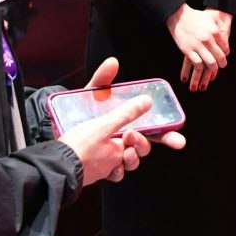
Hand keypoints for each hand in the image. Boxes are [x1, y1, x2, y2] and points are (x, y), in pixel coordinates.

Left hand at [64, 58, 185, 181]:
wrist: (57, 142)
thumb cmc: (76, 117)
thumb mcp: (90, 98)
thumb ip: (104, 81)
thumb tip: (114, 61)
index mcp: (124, 122)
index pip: (151, 128)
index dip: (167, 134)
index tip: (178, 139)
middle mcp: (122, 138)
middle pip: (146, 145)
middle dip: (145, 144)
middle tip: (131, 138)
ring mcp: (114, 155)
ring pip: (134, 160)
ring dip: (133, 157)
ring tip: (121, 151)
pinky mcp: (104, 169)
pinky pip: (119, 174)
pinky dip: (118, 171)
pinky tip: (111, 167)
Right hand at [167, 5, 230, 92]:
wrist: (179, 16)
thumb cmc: (196, 17)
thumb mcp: (211, 19)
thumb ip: (219, 28)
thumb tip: (225, 36)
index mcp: (215, 32)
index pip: (225, 48)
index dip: (225, 53)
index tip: (224, 55)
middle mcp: (208, 40)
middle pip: (219, 57)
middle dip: (222, 64)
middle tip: (222, 66)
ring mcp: (198, 46)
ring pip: (210, 63)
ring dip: (213, 70)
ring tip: (213, 72)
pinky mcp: (188, 51)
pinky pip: (197, 64)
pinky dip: (201, 69)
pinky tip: (201, 69)